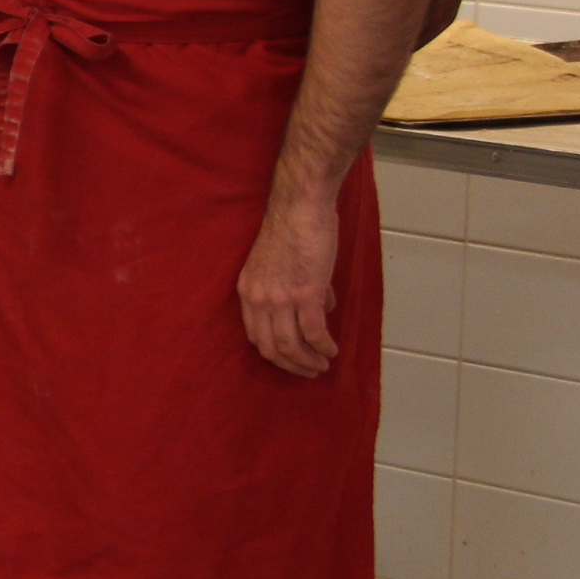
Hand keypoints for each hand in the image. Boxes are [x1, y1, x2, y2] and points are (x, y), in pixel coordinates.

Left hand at [235, 192, 341, 378]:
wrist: (300, 206)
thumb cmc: (294, 228)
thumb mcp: (279, 263)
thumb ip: (295, 289)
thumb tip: (322, 308)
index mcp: (247, 290)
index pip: (254, 334)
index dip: (273, 353)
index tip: (289, 360)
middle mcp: (258, 298)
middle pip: (270, 347)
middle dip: (290, 365)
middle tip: (309, 371)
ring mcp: (280, 298)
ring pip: (291, 345)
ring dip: (308, 361)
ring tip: (322, 366)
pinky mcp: (305, 294)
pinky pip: (313, 333)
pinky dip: (323, 347)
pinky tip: (332, 351)